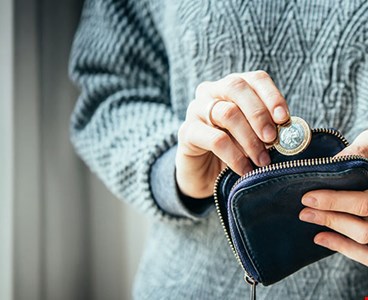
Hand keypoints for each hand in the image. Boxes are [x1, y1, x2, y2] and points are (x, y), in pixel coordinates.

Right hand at [176, 71, 288, 198]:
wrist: (204, 174)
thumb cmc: (234, 150)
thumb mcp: (253, 136)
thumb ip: (269, 129)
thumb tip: (291, 132)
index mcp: (232, 87)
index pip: (255, 79)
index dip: (272, 96)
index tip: (284, 118)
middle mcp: (211, 91)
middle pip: (237, 87)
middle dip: (259, 114)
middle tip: (272, 139)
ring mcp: (196, 110)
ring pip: (227, 113)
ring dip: (250, 139)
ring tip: (262, 160)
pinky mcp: (186, 132)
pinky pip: (215, 139)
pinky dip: (234, 156)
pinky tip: (245, 170)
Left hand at [299, 130, 367, 265]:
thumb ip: (359, 151)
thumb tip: (330, 163)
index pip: (363, 203)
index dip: (334, 202)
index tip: (307, 197)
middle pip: (363, 228)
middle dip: (329, 218)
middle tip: (303, 210)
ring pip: (364, 239)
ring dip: (333, 230)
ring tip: (307, 217)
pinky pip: (366, 254)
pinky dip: (343, 247)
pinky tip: (319, 237)